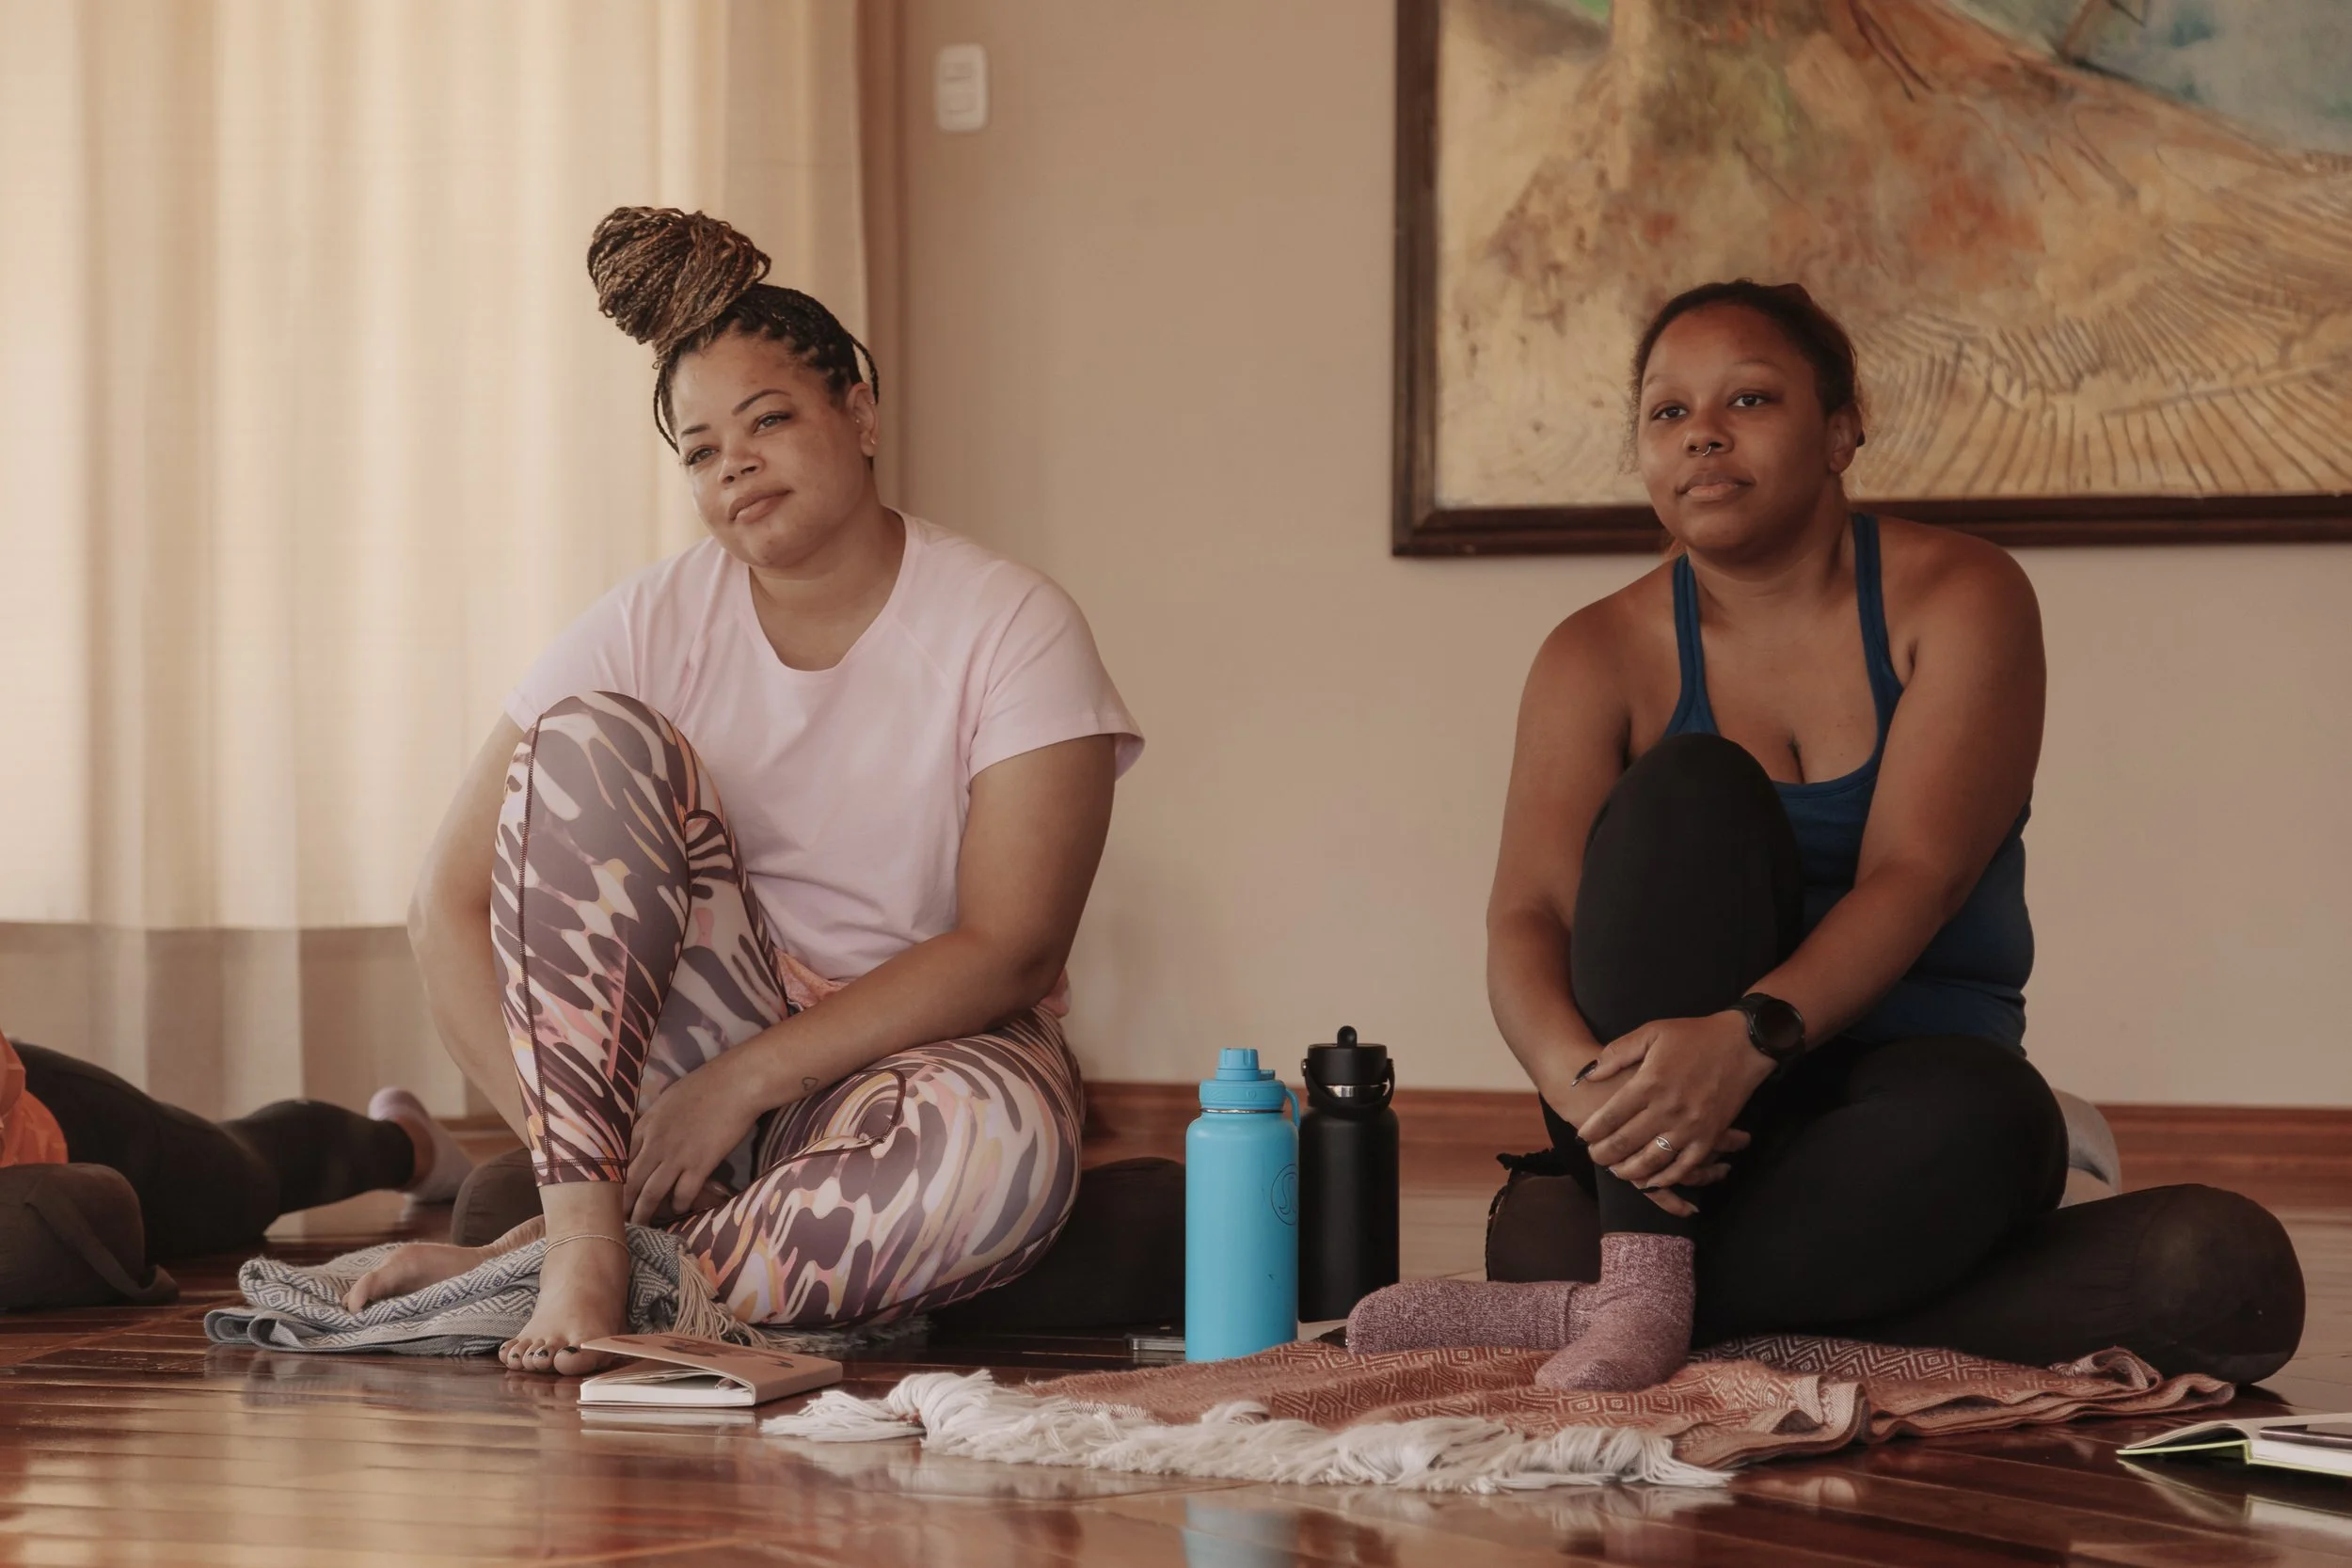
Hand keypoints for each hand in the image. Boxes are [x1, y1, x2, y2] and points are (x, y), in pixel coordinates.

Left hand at [624, 1051, 766, 1225]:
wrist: (737, 1083)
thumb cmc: (707, 1084)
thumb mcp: (669, 1098)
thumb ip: (656, 1120)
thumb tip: (650, 1134)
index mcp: (646, 1124)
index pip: (619, 1159)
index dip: (613, 1179)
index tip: (609, 1192)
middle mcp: (655, 1143)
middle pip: (630, 1181)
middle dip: (621, 1204)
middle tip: (616, 1220)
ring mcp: (677, 1156)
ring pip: (651, 1193)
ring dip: (644, 1213)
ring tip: (640, 1226)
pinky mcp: (700, 1165)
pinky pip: (683, 1194)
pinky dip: (680, 1205)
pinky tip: (680, 1209)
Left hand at [1576, 1011, 1775, 1212]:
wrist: (1743, 1044)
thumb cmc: (1694, 1036)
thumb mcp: (1651, 1032)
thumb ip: (1617, 1053)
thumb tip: (1588, 1074)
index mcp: (1650, 1083)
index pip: (1610, 1116)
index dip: (1592, 1130)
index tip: (1582, 1136)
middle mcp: (1667, 1108)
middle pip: (1626, 1142)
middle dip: (1604, 1154)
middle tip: (1594, 1156)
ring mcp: (1690, 1126)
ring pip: (1652, 1161)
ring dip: (1629, 1171)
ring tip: (1616, 1170)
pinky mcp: (1710, 1136)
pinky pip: (1685, 1167)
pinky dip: (1665, 1178)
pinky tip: (1651, 1181)